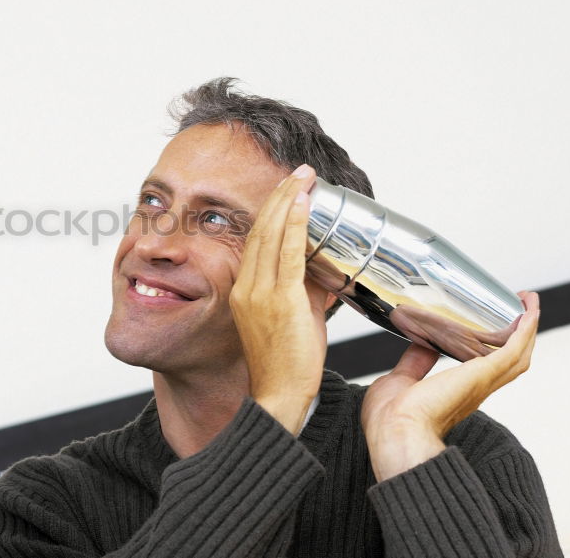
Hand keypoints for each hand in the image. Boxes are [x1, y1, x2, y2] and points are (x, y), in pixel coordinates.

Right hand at [229, 164, 325, 434]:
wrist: (279, 396)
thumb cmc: (285, 365)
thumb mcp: (293, 320)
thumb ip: (304, 292)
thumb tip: (324, 271)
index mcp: (245, 291)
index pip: (256, 240)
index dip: (271, 210)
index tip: (287, 189)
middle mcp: (248, 288)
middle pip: (261, 229)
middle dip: (281, 196)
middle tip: (298, 172)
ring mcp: (261, 293)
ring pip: (272, 235)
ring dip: (289, 201)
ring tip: (303, 178)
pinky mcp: (280, 301)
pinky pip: (288, 253)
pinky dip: (296, 225)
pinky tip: (303, 204)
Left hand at [361, 291, 539, 480]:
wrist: (394, 430)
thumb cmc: (390, 418)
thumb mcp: (402, 380)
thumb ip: (415, 363)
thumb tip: (422, 346)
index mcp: (458, 394)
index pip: (486, 371)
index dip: (495, 351)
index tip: (496, 330)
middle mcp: (476, 390)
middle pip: (510, 362)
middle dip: (520, 336)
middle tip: (522, 310)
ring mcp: (482, 383)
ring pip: (517, 355)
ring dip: (527, 329)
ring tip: (529, 304)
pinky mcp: (483, 374)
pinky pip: (513, 350)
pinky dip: (524, 331)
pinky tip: (529, 312)